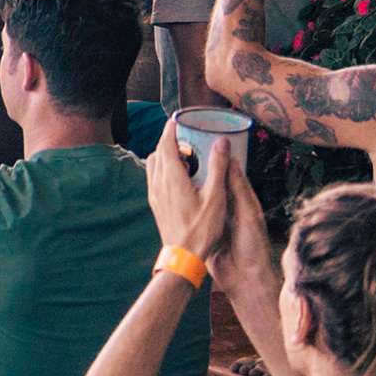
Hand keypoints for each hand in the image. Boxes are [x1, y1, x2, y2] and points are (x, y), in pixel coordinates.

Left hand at [144, 120, 235, 260]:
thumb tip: (222, 142)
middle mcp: (158, 183)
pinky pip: (155, 177)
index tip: (180, 119)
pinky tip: (182, 177)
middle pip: (159, 151)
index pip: (166, 143)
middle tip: (189, 138)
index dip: (171, 128)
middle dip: (171, 140)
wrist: (183, 257)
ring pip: (154, 164)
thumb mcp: (216, 197)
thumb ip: (218, 168)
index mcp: (171, 178)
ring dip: (167, 155)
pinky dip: (164, 169)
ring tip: (187, 158)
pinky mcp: (155, 203)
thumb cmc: (201, 230)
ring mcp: (154, 194)